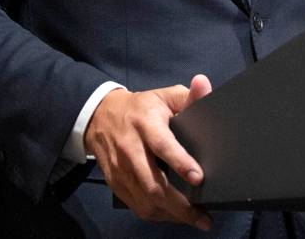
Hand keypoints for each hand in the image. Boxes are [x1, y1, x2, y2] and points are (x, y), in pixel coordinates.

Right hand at [84, 73, 214, 226]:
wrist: (100, 116)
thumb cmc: (141, 107)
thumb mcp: (163, 95)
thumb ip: (187, 95)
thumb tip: (205, 85)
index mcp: (146, 123)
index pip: (162, 145)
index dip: (180, 162)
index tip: (198, 178)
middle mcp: (131, 149)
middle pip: (153, 184)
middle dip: (179, 204)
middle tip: (203, 216)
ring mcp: (121, 169)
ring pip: (144, 200)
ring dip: (170, 214)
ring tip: (194, 219)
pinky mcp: (115, 183)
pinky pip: (136, 205)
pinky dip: (156, 214)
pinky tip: (174, 216)